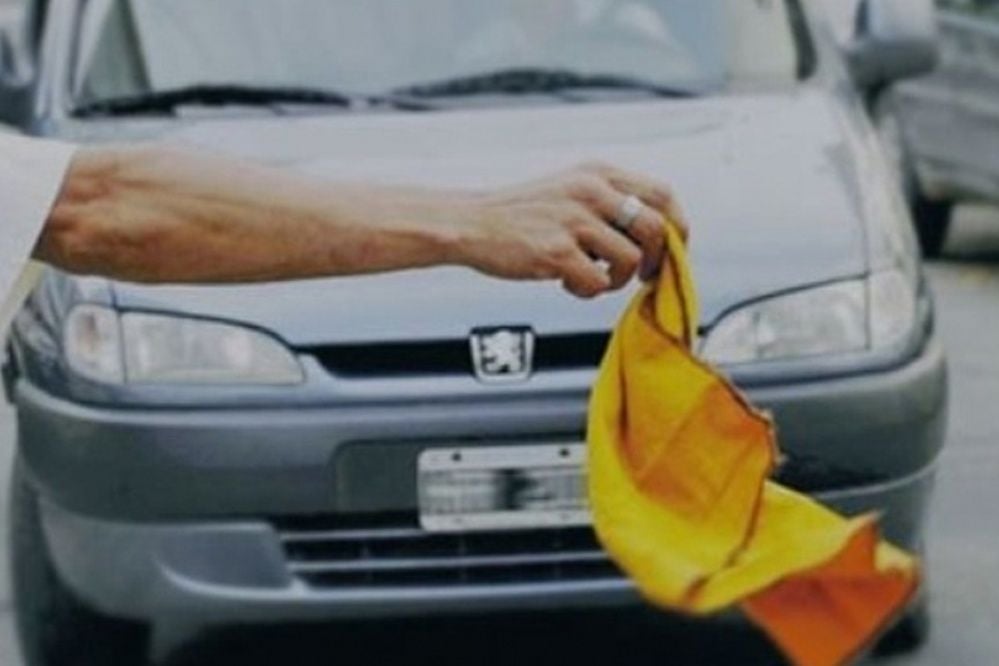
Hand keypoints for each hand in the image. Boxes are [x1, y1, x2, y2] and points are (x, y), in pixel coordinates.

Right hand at [457, 162, 686, 297]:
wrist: (472, 223)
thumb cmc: (523, 215)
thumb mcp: (571, 190)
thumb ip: (611, 202)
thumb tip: (658, 237)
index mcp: (598, 173)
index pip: (662, 194)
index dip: (676, 226)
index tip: (671, 249)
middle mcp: (590, 191)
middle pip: (655, 228)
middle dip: (656, 260)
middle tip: (642, 276)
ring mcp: (573, 220)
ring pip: (630, 259)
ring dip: (617, 279)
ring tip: (592, 277)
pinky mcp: (556, 251)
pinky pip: (597, 282)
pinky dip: (587, 291)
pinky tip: (567, 283)